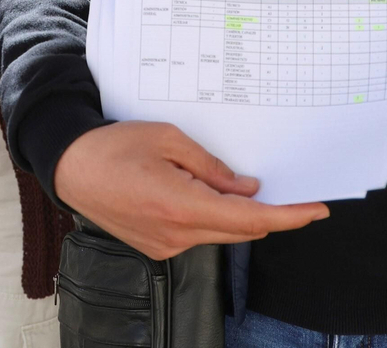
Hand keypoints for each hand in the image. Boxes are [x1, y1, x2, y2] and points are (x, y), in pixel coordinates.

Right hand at [55, 121, 329, 259]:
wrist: (70, 167)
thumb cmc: (114, 146)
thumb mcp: (169, 139)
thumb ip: (213, 167)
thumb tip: (248, 188)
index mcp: (181, 205)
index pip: (250, 218)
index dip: (289, 215)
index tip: (316, 209)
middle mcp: (177, 234)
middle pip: (241, 230)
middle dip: (269, 212)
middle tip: (287, 188)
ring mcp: (167, 246)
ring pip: (221, 233)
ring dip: (236, 213)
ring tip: (229, 182)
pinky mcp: (158, 248)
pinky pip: (200, 235)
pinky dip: (212, 217)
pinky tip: (203, 193)